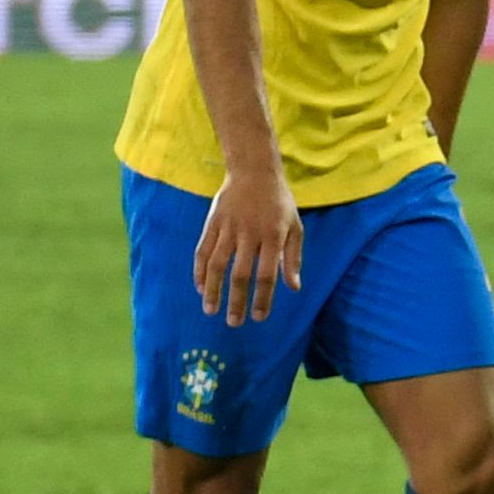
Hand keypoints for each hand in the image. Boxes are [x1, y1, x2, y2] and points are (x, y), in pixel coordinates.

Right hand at [195, 163, 302, 325]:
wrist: (254, 170)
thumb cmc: (278, 203)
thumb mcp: (294, 226)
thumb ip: (293, 258)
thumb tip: (293, 288)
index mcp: (273, 236)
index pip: (267, 275)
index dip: (262, 298)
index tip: (259, 317)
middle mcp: (249, 233)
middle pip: (239, 274)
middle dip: (236, 301)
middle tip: (234, 323)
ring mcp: (228, 228)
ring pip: (216, 265)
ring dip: (212, 291)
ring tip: (211, 311)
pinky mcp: (212, 223)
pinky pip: (202, 250)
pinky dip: (199, 271)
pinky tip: (200, 288)